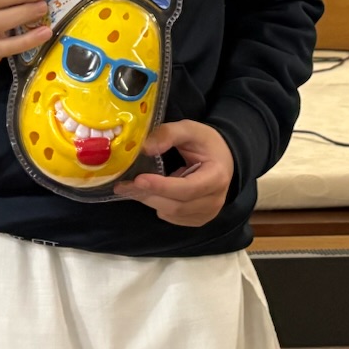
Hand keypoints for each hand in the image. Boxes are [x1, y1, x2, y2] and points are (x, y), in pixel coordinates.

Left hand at [112, 119, 233, 225]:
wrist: (223, 159)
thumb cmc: (206, 143)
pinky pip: (173, 218)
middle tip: (124, 185)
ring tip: (131, 187)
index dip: (162, 186)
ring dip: (149, 201)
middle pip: (177, 205)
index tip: (139, 179)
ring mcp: (207, 213)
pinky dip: (158, 206)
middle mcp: (215, 200)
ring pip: (172, 214)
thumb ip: (168, 134)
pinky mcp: (198, 219)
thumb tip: (145, 148)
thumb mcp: (190, 129)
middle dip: (148, 195)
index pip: (188, 188)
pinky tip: (151, 193)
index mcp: (217, 176)